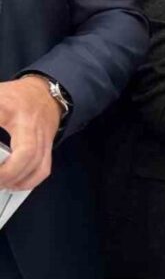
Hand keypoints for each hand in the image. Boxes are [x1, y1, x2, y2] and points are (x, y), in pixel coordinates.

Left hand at [0, 76, 62, 190]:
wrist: (43, 94)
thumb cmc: (12, 97)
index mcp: (7, 107)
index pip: (0, 120)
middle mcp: (29, 124)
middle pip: (26, 151)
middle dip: (6, 172)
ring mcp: (42, 136)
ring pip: (36, 163)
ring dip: (15, 179)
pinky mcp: (48, 147)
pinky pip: (43, 168)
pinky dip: (28, 181)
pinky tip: (13, 184)